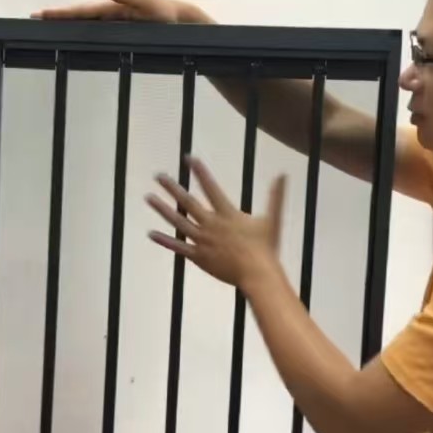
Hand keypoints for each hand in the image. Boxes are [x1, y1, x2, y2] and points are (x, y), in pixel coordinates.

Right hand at [31, 0, 212, 24]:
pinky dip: (80, 32)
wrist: (183, 22)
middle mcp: (111, 12)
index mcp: (115, 5)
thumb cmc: (169, 14)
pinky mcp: (120, 31)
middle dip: (56, 16)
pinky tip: (70, 38)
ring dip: (65, 24)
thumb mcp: (152, 4)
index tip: (43, 14)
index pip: (83, 10)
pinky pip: (95, 31)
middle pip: (79, 15)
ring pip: (85, 23)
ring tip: (43, 27)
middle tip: (32, 19)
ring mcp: (115, 22)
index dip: (62, 12)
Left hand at [146, 157, 286, 289]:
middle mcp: (211, 224)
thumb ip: (275, 195)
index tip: (188, 159)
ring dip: (163, 209)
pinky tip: (151, 234)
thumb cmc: (266, 247)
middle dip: (172, 188)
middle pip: (188, 202)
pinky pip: (178, 247)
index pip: (210, 187)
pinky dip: (164, 241)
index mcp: (227, 213)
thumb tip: (283, 174)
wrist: (257, 274)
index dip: (199, 172)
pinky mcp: (198, 257)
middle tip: (158, 176)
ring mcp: (202, 241)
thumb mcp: (272, 218)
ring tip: (149, 198)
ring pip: (178, 222)